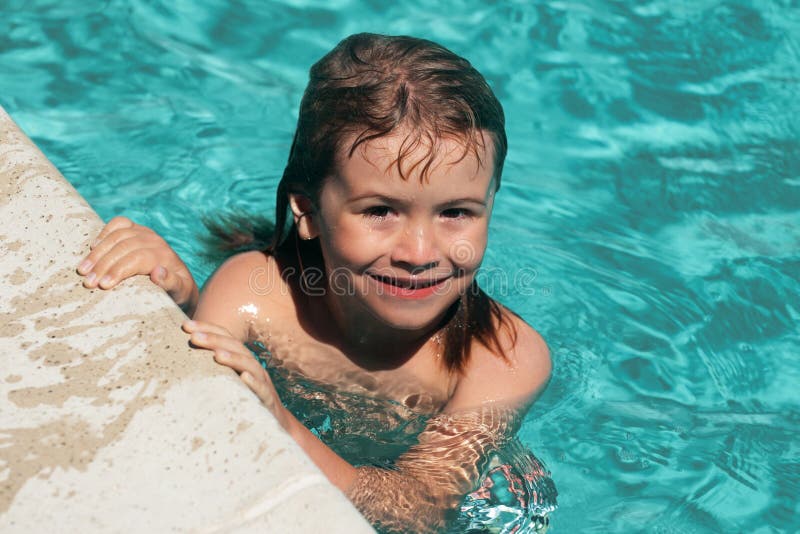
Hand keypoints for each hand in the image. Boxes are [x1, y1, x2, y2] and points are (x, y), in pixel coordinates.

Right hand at [77, 216, 197, 312]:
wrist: (181, 282)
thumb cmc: (178, 291)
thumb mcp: (180, 292)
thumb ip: (171, 283)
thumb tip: (158, 272)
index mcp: (164, 256)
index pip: (137, 259)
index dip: (118, 270)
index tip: (103, 285)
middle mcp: (155, 241)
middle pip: (124, 247)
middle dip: (103, 264)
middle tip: (87, 282)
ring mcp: (145, 233)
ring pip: (118, 236)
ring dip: (98, 252)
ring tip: (83, 269)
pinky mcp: (137, 229)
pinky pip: (119, 223)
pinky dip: (105, 232)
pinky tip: (92, 246)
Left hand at [182, 319, 288, 427]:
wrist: (275, 421)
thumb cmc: (245, 398)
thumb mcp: (228, 380)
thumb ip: (211, 369)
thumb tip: (178, 360)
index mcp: (240, 359)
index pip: (225, 337)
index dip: (207, 328)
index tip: (185, 326)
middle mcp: (251, 366)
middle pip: (235, 347)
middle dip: (214, 340)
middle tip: (193, 337)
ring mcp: (261, 381)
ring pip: (249, 365)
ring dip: (233, 358)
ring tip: (216, 355)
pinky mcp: (268, 399)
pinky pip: (262, 389)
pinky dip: (254, 382)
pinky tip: (244, 378)